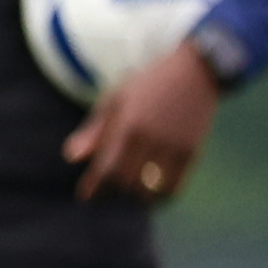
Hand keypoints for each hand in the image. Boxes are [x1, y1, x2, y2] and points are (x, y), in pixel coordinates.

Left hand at [66, 42, 221, 203]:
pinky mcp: (192, 152)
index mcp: (129, 125)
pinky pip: (174, 187)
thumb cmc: (148, 83)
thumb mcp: (116, 98)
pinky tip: (152, 194)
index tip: (85, 195)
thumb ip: (95, 130)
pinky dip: (160, 196)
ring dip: (137, 194)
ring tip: (129, 190)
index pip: (107, 168)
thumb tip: (72, 158)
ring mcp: (174, 147)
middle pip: (126, 181)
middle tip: (107, 188)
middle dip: (114, 189)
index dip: (94, 186)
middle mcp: (152, 139)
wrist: (195, 71)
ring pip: (150, 189)